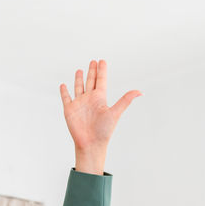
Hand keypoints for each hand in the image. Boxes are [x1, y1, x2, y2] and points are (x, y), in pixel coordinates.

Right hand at [59, 59, 139, 173]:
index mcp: (100, 98)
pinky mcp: (69, 110)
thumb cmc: (104, 131)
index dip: (101, 70)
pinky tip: (64, 85)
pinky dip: (64, 91)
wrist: (91, 144)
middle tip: (93, 61)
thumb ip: (126, 100)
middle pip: (91, 81)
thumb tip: (140, 92)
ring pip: (79, 87)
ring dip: (79, 79)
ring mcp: (79, 104)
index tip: (102, 61)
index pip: (101, 80)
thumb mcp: (115, 113)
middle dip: (92, 71)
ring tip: (80, 71)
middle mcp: (89, 99)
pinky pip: (66, 98)